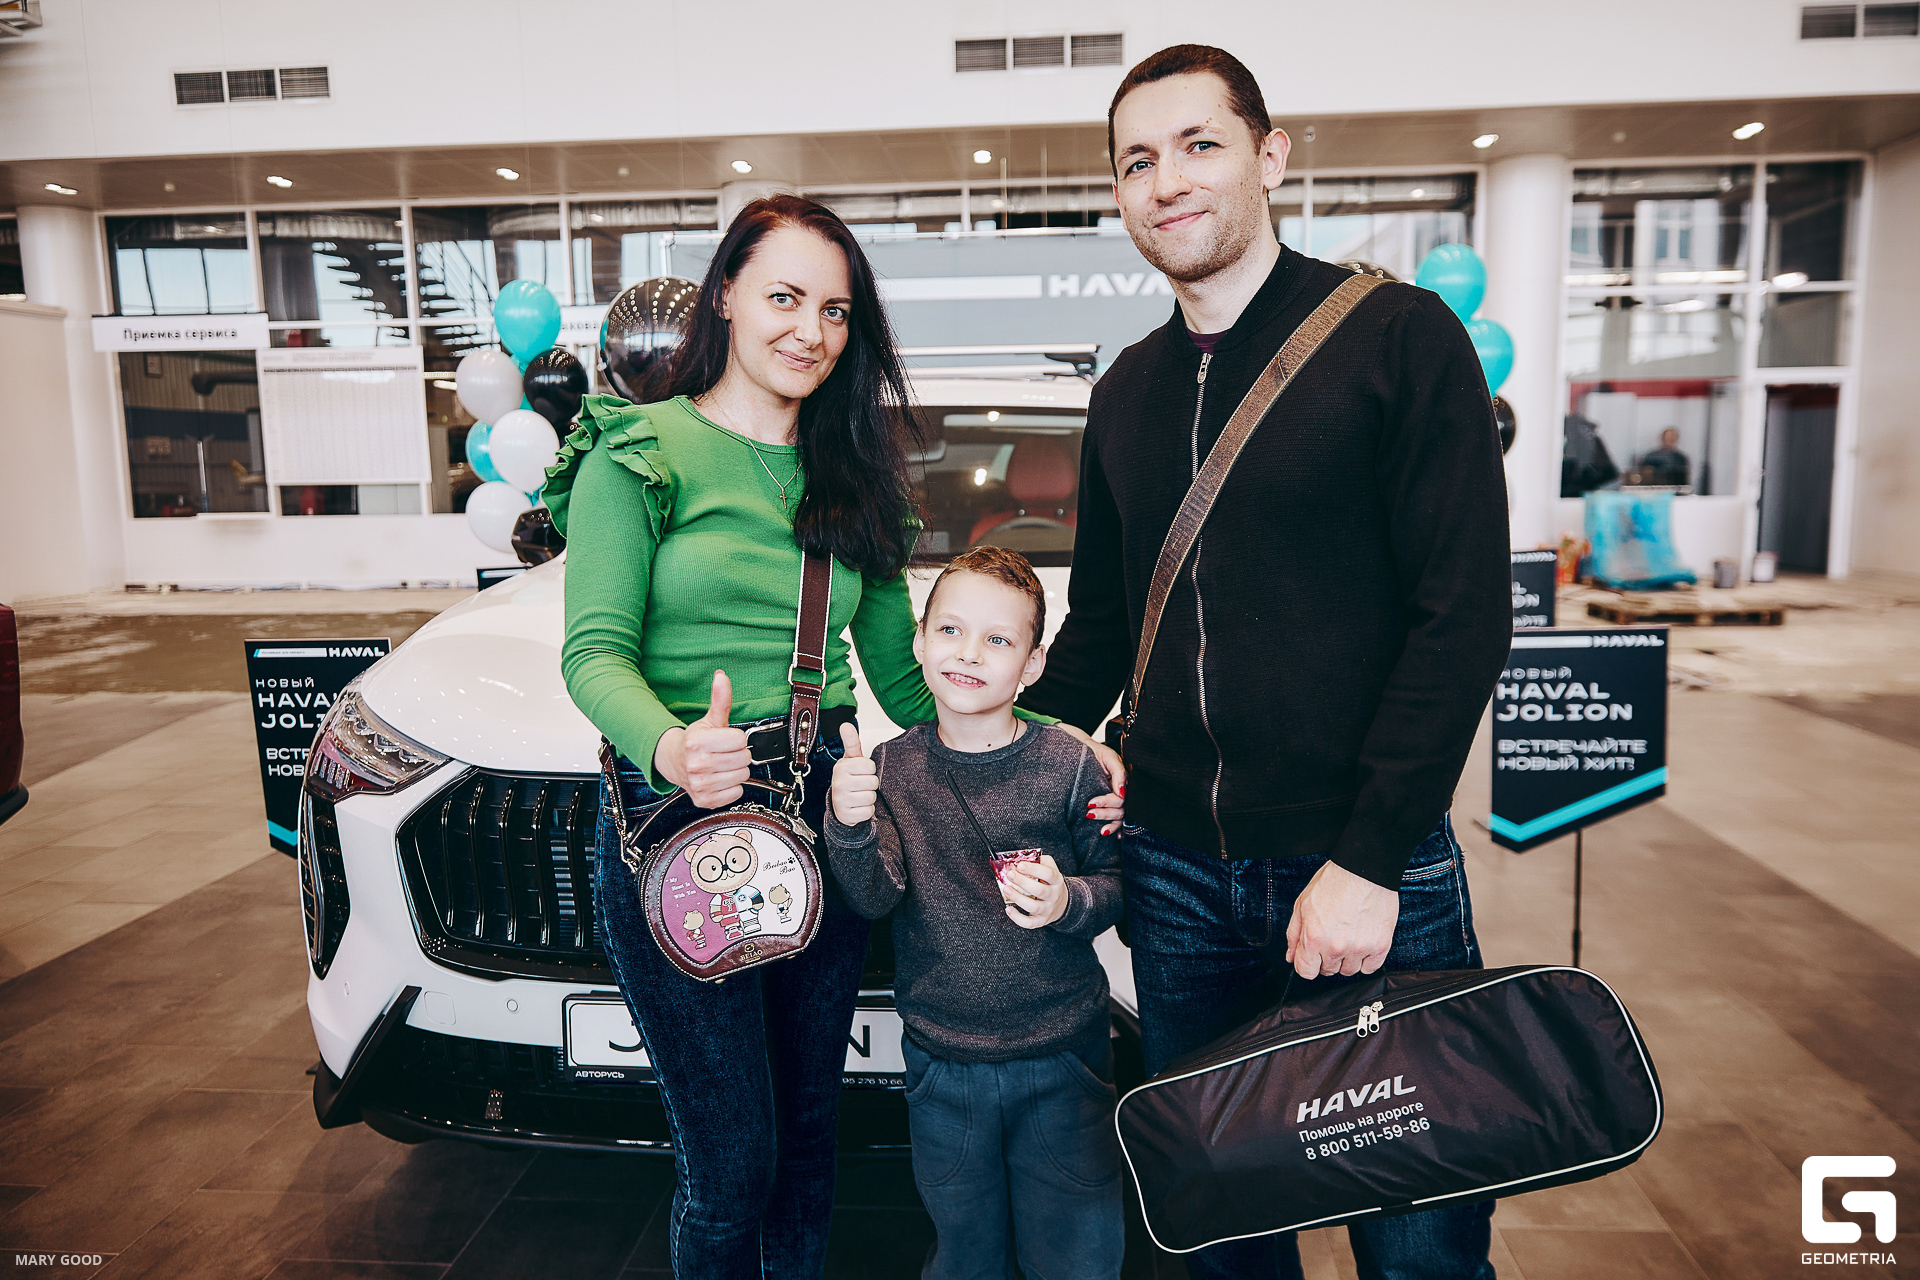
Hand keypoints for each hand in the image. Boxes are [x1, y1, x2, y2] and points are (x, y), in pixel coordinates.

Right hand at [653, 670, 750, 807]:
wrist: (675, 763)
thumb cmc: (696, 741)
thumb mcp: (709, 720)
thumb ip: (720, 699)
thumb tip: (722, 676)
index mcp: (698, 742)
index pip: (740, 740)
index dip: (736, 739)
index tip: (726, 740)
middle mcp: (697, 765)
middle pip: (744, 759)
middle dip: (737, 754)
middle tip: (724, 753)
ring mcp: (700, 784)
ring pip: (742, 776)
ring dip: (736, 771)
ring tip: (721, 765)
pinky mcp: (705, 800)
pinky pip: (737, 792)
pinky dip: (732, 787)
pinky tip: (720, 778)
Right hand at [831, 722, 878, 826]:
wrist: (841, 805)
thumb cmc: (850, 779)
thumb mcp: (851, 760)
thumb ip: (852, 742)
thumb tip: (845, 724)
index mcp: (841, 767)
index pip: (870, 766)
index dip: (870, 770)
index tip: (861, 773)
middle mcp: (838, 783)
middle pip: (873, 782)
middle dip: (871, 785)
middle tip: (861, 786)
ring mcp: (840, 800)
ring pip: (871, 797)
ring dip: (869, 798)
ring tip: (860, 795)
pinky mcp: (845, 815)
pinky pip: (868, 812)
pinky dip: (866, 811)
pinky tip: (858, 807)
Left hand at [1002, 854, 1068, 928]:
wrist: (1062, 903)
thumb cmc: (1050, 883)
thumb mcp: (1050, 868)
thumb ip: (1038, 861)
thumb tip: (1018, 858)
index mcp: (1057, 881)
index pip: (1048, 874)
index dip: (1034, 869)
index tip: (1020, 865)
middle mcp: (1054, 896)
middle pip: (1039, 890)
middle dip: (1023, 882)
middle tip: (1010, 875)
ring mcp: (1047, 910)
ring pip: (1033, 907)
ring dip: (1018, 898)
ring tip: (1006, 889)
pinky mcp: (1040, 921)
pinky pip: (1028, 923)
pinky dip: (1017, 918)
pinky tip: (1008, 909)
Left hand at [1051, 722, 1125, 835]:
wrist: (1080, 750)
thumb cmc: (1095, 752)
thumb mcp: (1108, 756)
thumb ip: (1119, 772)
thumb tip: (1122, 792)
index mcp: (1124, 780)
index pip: (1120, 797)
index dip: (1107, 802)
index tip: (1090, 803)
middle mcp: (1122, 792)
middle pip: (1120, 809)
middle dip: (1105, 813)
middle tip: (1088, 813)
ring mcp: (1117, 799)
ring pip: (1119, 817)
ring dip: (1110, 824)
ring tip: (1098, 828)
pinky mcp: (1110, 805)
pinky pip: (1118, 821)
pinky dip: (1116, 829)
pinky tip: (1112, 836)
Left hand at [1285, 860, 1398, 978]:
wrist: (1365, 870)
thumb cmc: (1334, 882)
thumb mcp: (1302, 904)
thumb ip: (1294, 934)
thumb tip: (1291, 956)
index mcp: (1314, 937)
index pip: (1306, 972)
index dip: (1307, 964)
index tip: (1312, 956)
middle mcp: (1336, 947)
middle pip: (1328, 971)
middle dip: (1326, 958)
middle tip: (1332, 937)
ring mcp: (1359, 948)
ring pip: (1349, 971)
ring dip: (1346, 959)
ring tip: (1348, 936)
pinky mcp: (1380, 946)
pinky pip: (1370, 968)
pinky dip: (1365, 960)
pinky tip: (1362, 942)